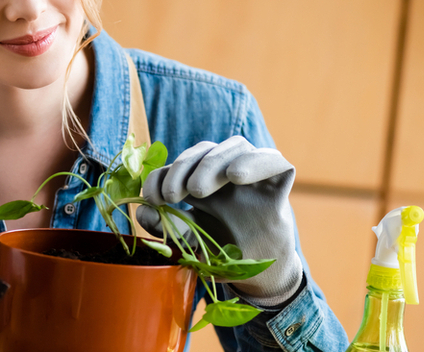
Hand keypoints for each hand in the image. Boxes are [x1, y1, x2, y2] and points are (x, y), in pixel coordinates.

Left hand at [137, 136, 301, 306]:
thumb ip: (170, 227)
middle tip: (172, 196)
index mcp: (205, 182)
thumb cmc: (227, 255)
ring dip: (212, 163)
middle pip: (205, 150)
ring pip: (236, 146)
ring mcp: (255, 176)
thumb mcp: (193, 243)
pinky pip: (274, 160)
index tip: (152, 199)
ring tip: (198, 190)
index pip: (182, 164)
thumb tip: (142, 212)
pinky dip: (255, 162)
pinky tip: (236, 176)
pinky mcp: (280, 183)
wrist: (263, 278)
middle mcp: (228, 173)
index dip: (163, 175)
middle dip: (183, 168)